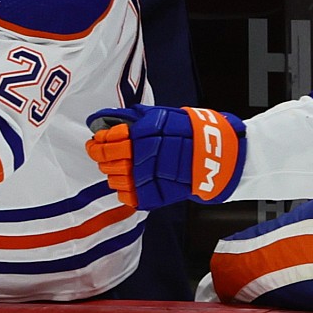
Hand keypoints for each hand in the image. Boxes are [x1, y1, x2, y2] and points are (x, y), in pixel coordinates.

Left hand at [86, 105, 245, 210]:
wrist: (217, 156)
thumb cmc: (190, 132)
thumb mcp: (162, 115)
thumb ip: (132, 117)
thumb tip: (103, 118)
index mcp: (143, 134)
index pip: (107, 141)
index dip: (97, 142)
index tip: (95, 141)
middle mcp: (143, 155)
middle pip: (107, 160)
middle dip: (101, 156)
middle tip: (102, 154)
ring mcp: (148, 177)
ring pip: (114, 179)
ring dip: (112, 173)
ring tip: (119, 167)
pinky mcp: (154, 196)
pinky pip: (127, 196)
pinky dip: (124, 190)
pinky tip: (130, 181)